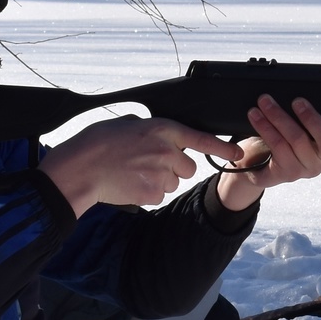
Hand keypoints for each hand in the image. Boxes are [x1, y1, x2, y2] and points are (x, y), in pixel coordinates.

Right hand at [39, 116, 244, 214]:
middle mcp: (167, 152)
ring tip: (134, 172)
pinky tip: (130, 183)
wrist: (81, 168)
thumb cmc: (99, 143)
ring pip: (173, 183)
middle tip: (149, 163)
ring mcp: (161, 174)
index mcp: (163, 130)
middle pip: (188, 167)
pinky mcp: (153, 194)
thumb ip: (151, 130)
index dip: (223, 147)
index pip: (201, 139)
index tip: (239, 153)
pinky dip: (147, 192)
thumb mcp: (129, 124)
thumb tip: (159, 138)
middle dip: (174, 168)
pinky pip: (159, 195)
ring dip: (159, 180)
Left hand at [213, 96, 320, 212]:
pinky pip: (276, 151)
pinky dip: (264, 130)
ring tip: (263, 102)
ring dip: (277, 119)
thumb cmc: (289, 131)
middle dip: (310, 118)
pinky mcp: (284, 174)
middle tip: (296, 100)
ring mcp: (305, 169)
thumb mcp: (305, 113)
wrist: (259, 160)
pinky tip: (255, 118)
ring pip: (295, 143)